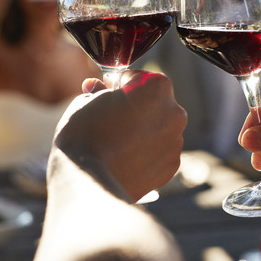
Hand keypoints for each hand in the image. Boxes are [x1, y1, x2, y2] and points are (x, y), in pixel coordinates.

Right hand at [53, 70, 186, 200]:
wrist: (89, 183)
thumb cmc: (84, 135)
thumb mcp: (84, 102)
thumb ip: (98, 92)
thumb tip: (97, 89)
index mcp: (157, 87)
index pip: (139, 77)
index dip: (120, 84)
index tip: (108, 93)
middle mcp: (174, 112)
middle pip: (154, 103)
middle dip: (135, 107)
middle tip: (111, 118)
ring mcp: (176, 141)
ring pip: (158, 128)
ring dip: (142, 130)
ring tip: (115, 143)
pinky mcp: (171, 166)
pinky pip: (159, 151)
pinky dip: (146, 152)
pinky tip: (124, 158)